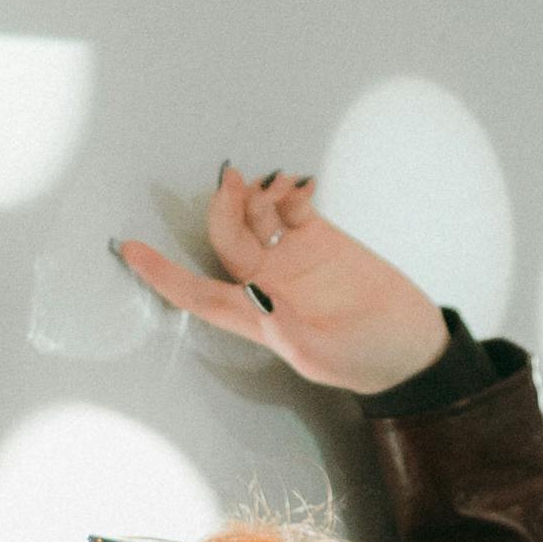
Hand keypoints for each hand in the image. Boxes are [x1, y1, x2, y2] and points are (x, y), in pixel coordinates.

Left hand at [120, 167, 455, 403]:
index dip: (161, 274)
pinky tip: (298, 186)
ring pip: (256, 216)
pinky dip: (289, 191)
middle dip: (223, 208)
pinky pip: (292, 207)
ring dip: (256, 195)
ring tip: (277, 186)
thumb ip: (289, 334)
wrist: (411, 346)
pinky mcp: (321, 239)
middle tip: (232, 181)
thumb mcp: (323, 358)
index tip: (130, 250)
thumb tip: (259, 303)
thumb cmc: (366, 360)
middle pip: (226, 238)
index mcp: (257, 317)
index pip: (196, 292)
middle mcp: (268, 283)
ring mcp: (293, 258)